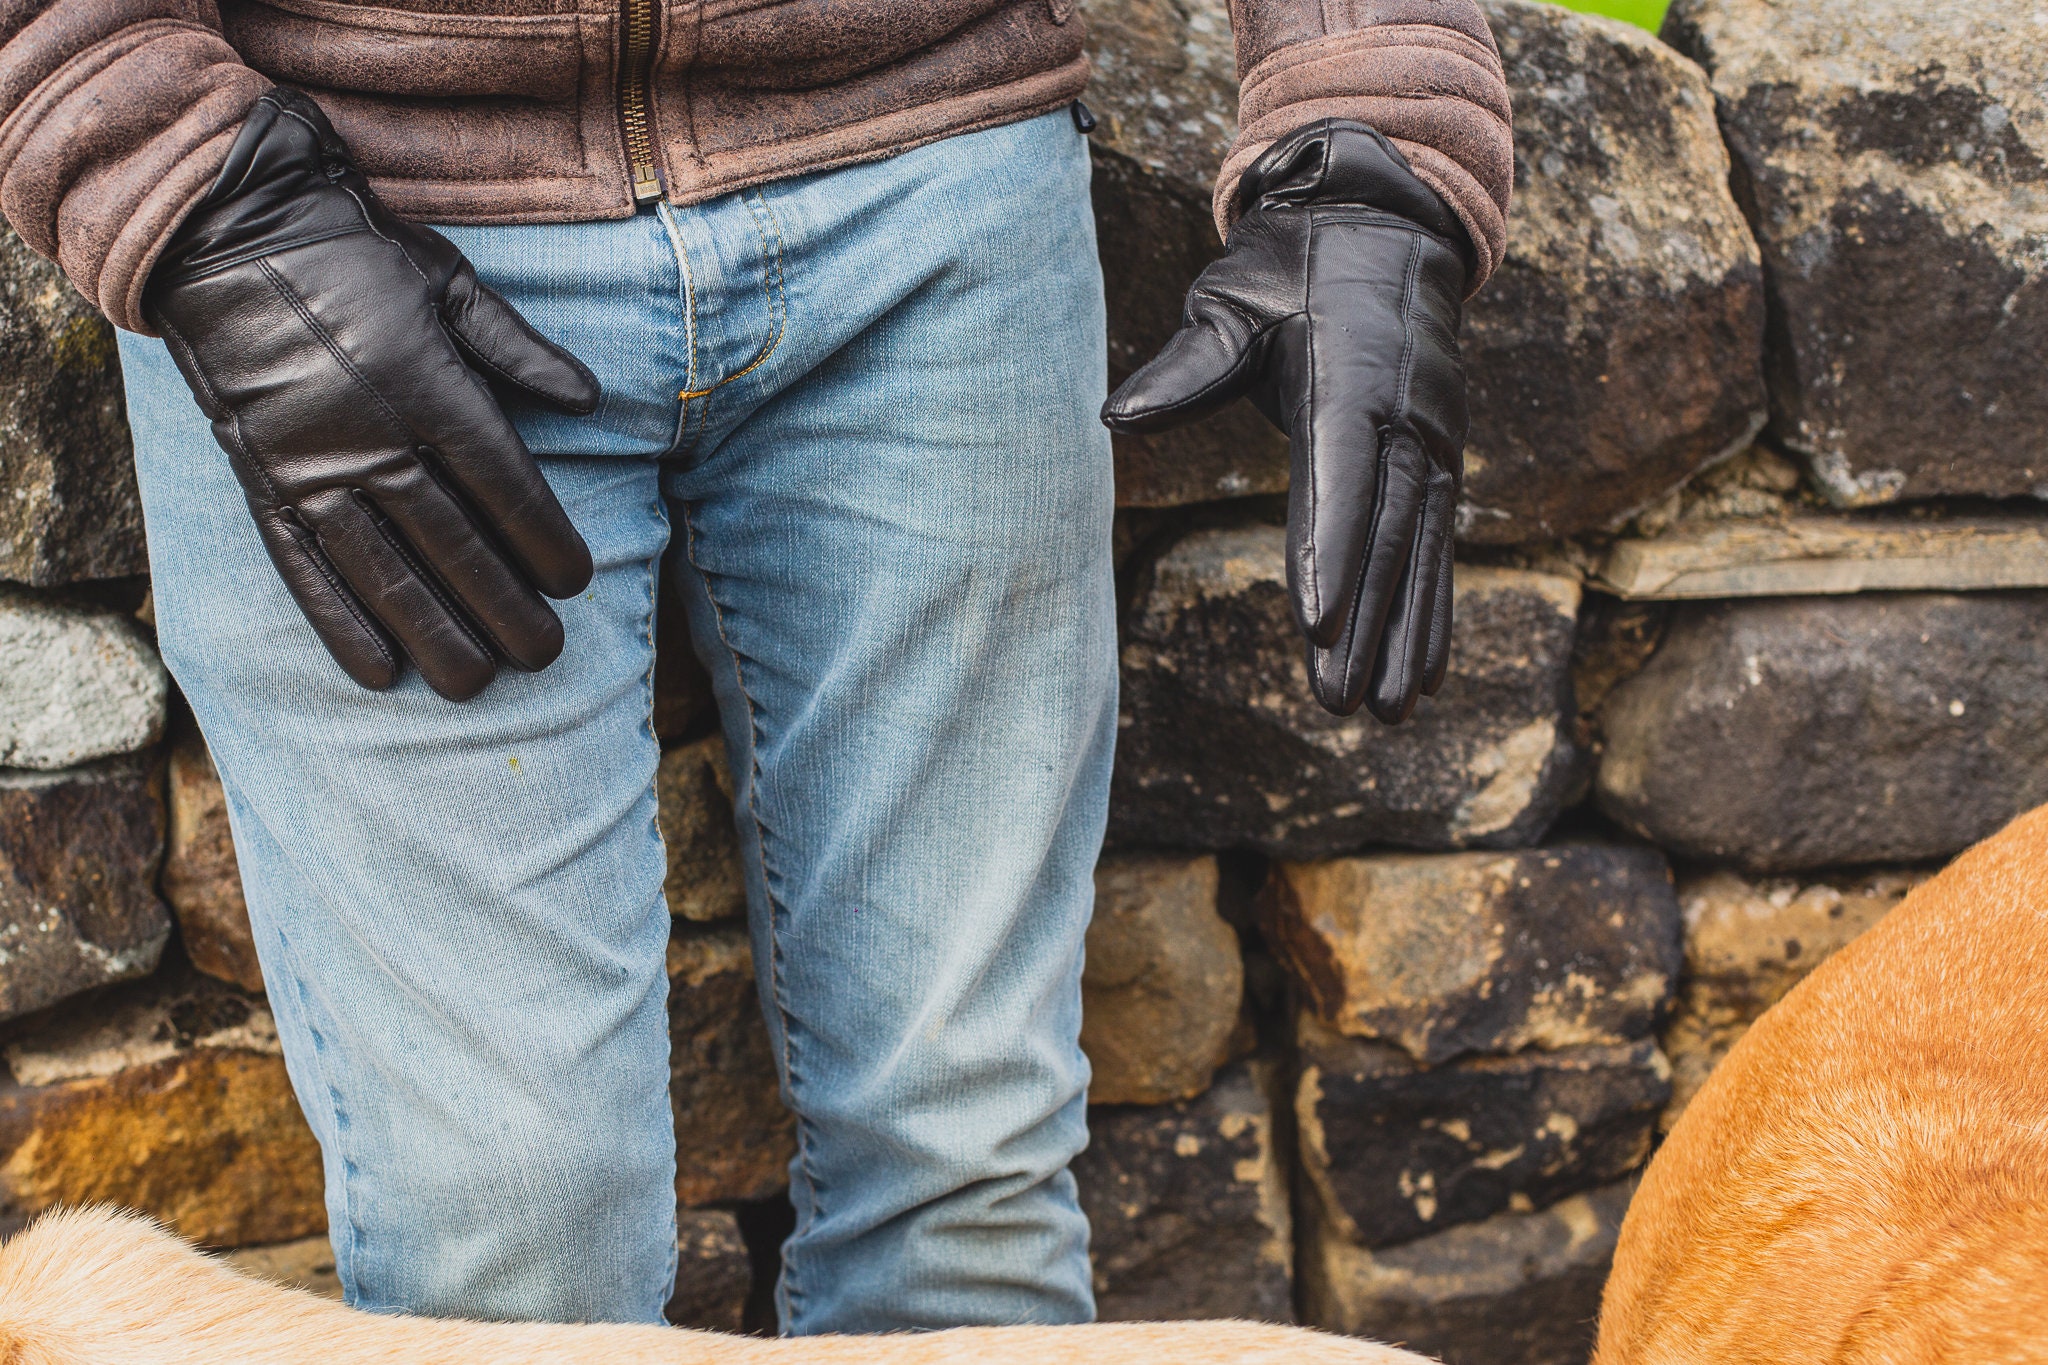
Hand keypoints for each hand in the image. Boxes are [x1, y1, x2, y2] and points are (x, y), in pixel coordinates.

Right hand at [145, 89, 599, 701]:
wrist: (227, 229)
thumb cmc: (356, 252)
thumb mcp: (450, 281)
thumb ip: (518, 349)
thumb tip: (588, 401)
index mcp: (429, 386)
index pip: (502, 485)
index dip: (544, 540)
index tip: (575, 582)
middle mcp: (372, 436)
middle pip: (453, 543)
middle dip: (504, 606)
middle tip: (545, 655)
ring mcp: (311, 465)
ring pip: (383, 570)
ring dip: (433, 633)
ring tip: (477, 686)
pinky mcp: (262, 480)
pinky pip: (304, 567)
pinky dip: (340, 622)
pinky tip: (379, 671)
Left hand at [1102, 120, 1471, 722]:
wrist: (1383, 222)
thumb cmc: (1290, 265)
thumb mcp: (1232, 298)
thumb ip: (1187, 364)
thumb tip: (1118, 414)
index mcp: (1352, 377)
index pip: (1340, 476)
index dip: (1329, 554)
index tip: (1318, 626)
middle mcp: (1406, 416)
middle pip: (1383, 532)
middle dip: (1364, 623)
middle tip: (1339, 701)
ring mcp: (1432, 439)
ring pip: (1418, 550)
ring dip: (1404, 635)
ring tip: (1387, 713)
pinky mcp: (1440, 455)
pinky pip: (1437, 541)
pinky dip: (1432, 605)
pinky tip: (1424, 671)